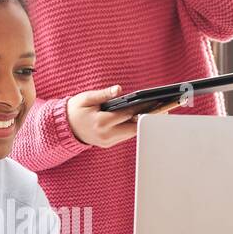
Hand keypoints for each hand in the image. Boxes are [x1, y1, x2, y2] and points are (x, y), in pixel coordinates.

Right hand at [67, 85, 182, 146]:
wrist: (64, 128)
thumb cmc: (75, 110)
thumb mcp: (86, 98)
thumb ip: (103, 94)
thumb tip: (119, 89)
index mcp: (101, 123)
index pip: (128, 115)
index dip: (144, 109)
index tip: (159, 103)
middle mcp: (106, 135)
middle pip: (135, 127)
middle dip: (150, 118)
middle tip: (168, 108)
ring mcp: (108, 142)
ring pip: (132, 132)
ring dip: (145, 122)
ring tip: (161, 110)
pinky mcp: (109, 144)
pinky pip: (126, 135)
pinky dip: (135, 126)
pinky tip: (147, 117)